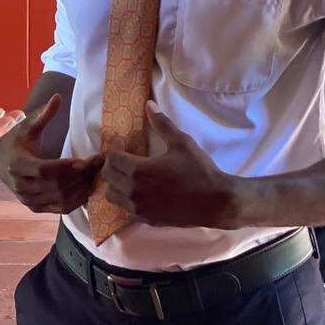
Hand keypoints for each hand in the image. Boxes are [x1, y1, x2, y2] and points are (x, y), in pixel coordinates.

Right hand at [0, 95, 102, 213]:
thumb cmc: (18, 139)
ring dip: (82, 187)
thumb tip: (57, 96)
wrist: (2, 160)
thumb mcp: (28, 125)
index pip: (45, 170)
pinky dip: (77, 200)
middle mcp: (20, 186)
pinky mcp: (35, 207)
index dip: (66, 167)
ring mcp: (27, 200)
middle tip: (98, 164)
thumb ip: (44, 113)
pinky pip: (61, 208)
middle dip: (80, 175)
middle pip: (56, 186)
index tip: (85, 160)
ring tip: (96, 173)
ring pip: (61, 199)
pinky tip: (88, 187)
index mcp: (16, 164)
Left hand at [100, 101, 237, 228]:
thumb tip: (149, 104)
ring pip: (112, 195)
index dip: (114, 147)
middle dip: (111, 164)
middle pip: (108, 176)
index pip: (112, 158)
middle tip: (122, 156)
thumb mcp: (181, 142)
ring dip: (115, 183)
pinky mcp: (147, 220)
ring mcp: (140, 208)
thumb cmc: (199, 170)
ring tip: (127, 174)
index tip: (121, 142)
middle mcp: (134, 191)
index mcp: (139, 171)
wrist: (216, 202)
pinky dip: (126, 199)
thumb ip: (162, 124)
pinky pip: (126, 209)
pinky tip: (138, 191)